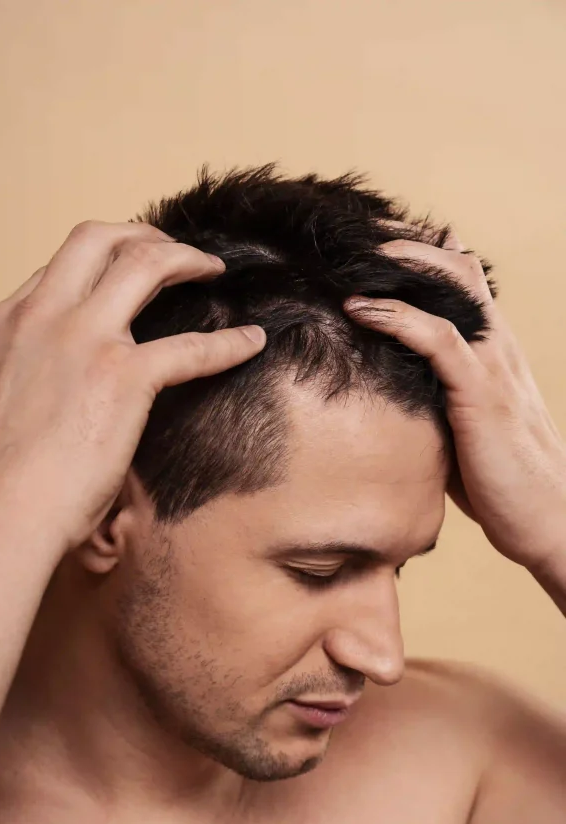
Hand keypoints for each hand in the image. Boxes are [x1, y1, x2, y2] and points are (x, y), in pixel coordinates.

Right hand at [0, 221, 265, 550]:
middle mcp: (41, 315)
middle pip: (97, 239)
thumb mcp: (0, 406)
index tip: (120, 274)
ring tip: (211, 269)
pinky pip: (191, 347)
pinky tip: (251, 342)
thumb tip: (62, 395)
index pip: (56, 269)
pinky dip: (228, 342)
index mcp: (6, 324)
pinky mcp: (122, 376)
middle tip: (170, 250)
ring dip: (185, 257)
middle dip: (141, 234)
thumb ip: (32, 377)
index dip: (96, 264)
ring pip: (144, 262)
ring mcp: (82, 339)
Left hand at [343, 230, 565, 572]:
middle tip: (353, 234)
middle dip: (405, 244)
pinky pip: (437, 339)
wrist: (547, 518)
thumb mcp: (463, 426)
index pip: (462, 282)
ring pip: (451, 289)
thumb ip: (437, 396)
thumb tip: (393, 389)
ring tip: (349, 255)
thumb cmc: (500, 481)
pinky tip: (359, 307)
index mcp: (494, 351)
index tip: (373, 245)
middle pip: (457, 268)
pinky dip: (396, 316)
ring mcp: (493, 365)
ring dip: (397, 265)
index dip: (422, 256)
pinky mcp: (481, 394)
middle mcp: (497, 346)